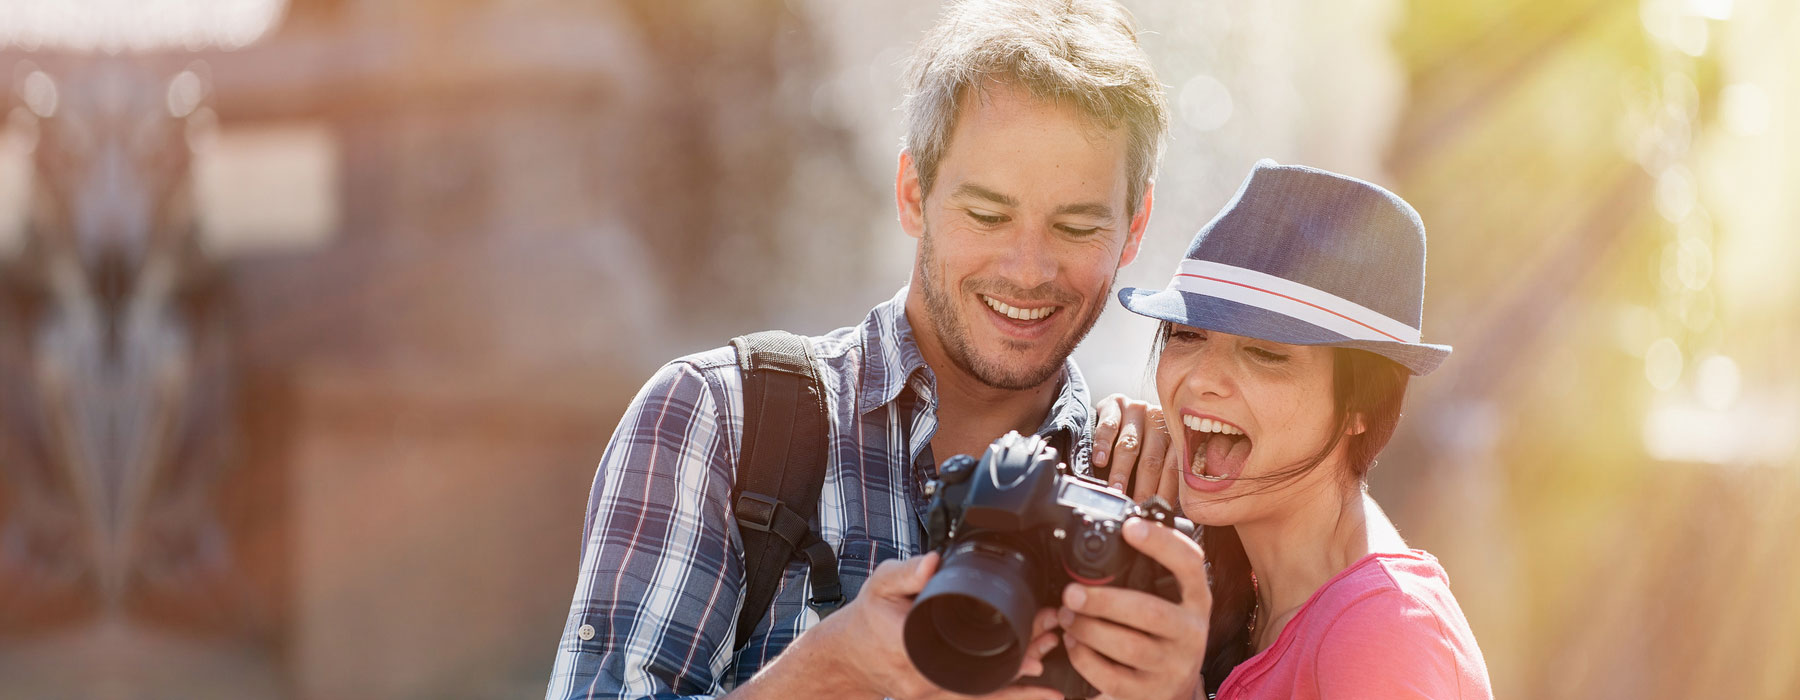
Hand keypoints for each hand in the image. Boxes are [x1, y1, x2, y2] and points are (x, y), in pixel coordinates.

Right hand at [806, 552, 1063, 699]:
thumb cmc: (866, 619)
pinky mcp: (937, 698)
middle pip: (986, 673)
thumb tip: (933, 562)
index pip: (970, 649)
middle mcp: (926, 678)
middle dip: (1025, 654)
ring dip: (1019, 677)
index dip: (1008, 640)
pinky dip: (1006, 695)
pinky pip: (977, 699)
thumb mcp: (880, 585)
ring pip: (984, 692)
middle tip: (1053, 633)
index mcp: (914, 648)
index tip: (1035, 622)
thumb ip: (907, 572)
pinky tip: (1033, 690)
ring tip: (1048, 659)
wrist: (847, 656)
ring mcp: (932, 694)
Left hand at [1058, 518, 1210, 699]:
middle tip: (1071, 592)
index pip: (1190, 564)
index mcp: (1196, 599)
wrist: (1173, 690)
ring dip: (1088, 628)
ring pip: (1128, 645)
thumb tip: (1120, 527)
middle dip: (1103, 600)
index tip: (1129, 527)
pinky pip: (1112, 676)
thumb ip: (1151, 572)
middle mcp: (1191, 632)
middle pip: (1149, 611)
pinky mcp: (1151, 693)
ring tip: (1066, 616)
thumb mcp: (1169, 601)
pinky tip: (1073, 643)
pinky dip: (1084, 658)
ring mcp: (1173, 665)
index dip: (1162, 543)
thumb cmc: (1162, 634)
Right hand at [1091, 394, 1179, 504]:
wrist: (1116, 411)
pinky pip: (1109, 426)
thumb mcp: (1154, 458)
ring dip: (1122, 471)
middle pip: (1152, 459)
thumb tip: (1161, 512)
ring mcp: (1138, 409)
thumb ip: (1159, 480)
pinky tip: (1099, 461)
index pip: (1173, 468)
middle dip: (1143, 486)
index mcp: (1175, 436)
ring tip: (1117, 489)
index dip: (1164, 492)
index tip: (1155, 511)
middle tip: (1135, 504)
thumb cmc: (1139, 444)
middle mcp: (1159, 420)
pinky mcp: (1115, 403)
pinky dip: (1103, 445)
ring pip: (1130, 445)